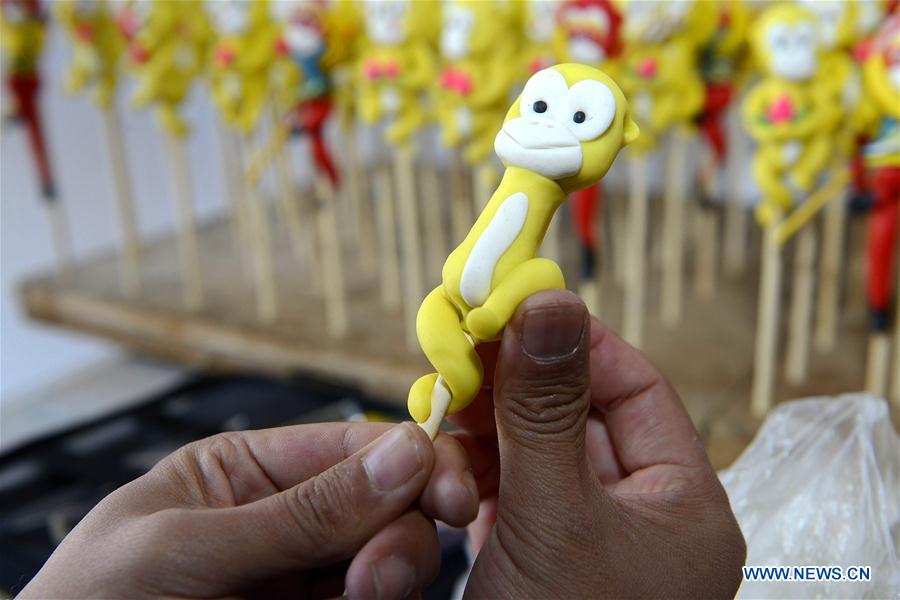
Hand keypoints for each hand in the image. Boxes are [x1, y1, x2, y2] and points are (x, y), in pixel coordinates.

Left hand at [21, 422, 478, 598]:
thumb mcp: (188, 545)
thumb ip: (301, 510)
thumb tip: (405, 451)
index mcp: (250, 472)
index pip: (352, 448)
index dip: (412, 459)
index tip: (450, 491)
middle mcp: (288, 521)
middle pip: (385, 505)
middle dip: (401, 530)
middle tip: (379, 575)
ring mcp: (303, 580)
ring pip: (389, 562)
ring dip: (392, 575)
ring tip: (362, 597)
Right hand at [450, 290, 745, 597]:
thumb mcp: (555, 516)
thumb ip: (546, 411)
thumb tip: (550, 300)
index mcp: (681, 507)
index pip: (637, 390)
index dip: (576, 342)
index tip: (516, 304)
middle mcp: (637, 517)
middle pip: (575, 417)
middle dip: (512, 388)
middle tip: (462, 351)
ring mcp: (582, 538)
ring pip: (531, 452)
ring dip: (481, 435)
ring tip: (440, 411)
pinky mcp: (533, 556)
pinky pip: (505, 491)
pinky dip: (469, 476)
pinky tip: (441, 469)